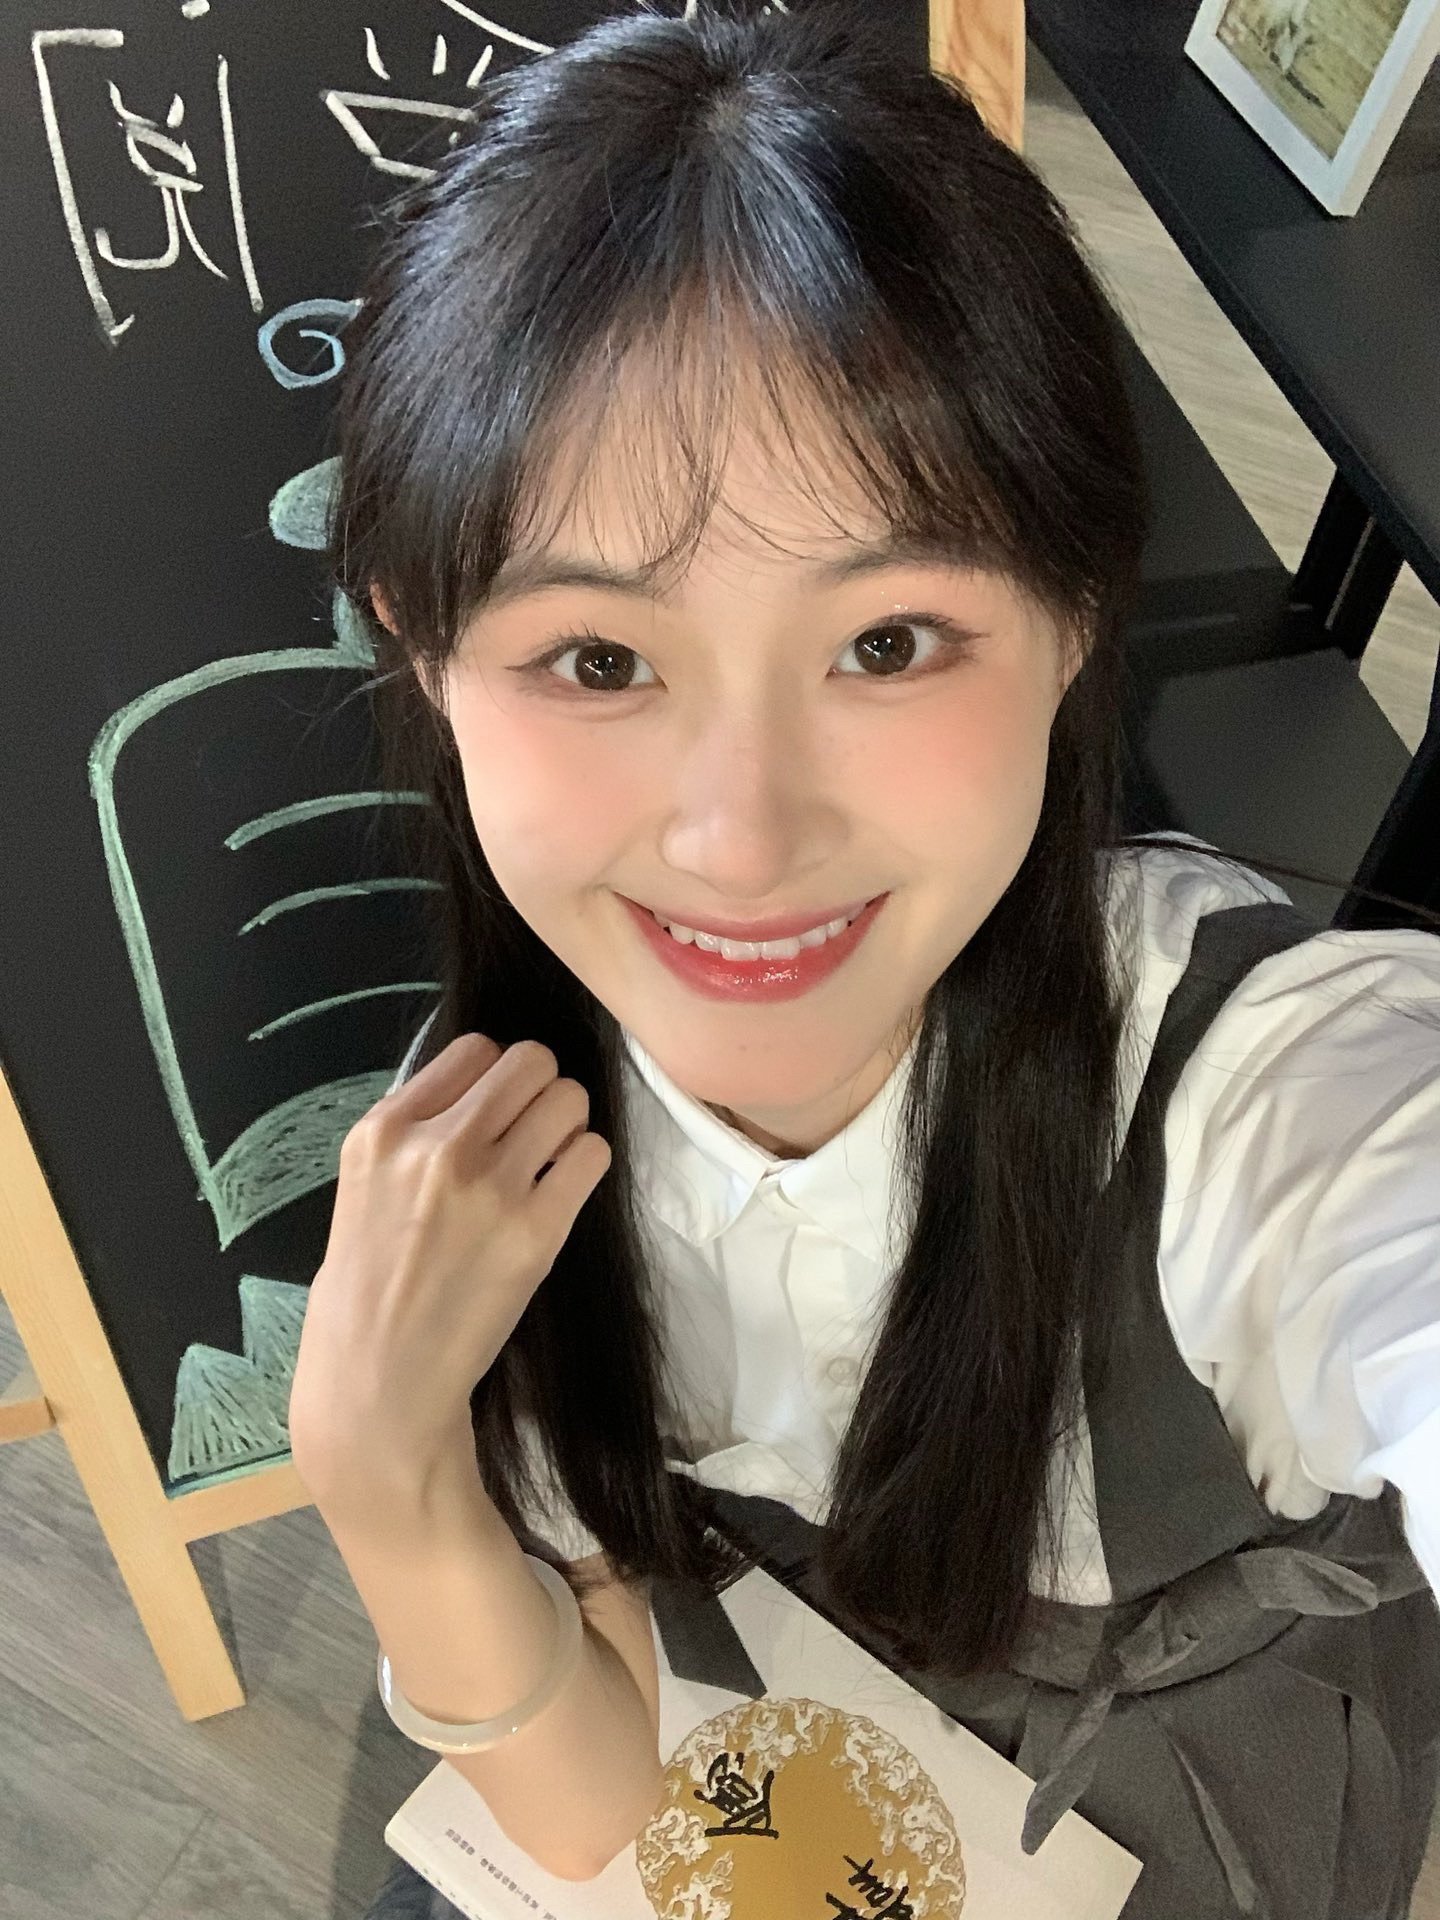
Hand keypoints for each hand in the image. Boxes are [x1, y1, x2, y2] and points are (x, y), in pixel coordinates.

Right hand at [287, 1033, 611, 1512]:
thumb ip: (413, 1134)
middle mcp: (436, 1146)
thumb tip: (480, 1089)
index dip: (496, 1076)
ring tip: (545, 1166)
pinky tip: (558, 1196)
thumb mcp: (360, 1189)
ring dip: (567, 1126)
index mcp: (383, 1130)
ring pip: (570, 1098)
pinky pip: (592, 1154)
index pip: (475, 1048)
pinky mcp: (535, 1231)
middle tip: (531, 1134)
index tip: (495, 1112)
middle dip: (540, 1090)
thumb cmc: (366, 1294)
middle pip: (531, 1061)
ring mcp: (488, 1187)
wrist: (378, 1386)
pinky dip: (584, 1167)